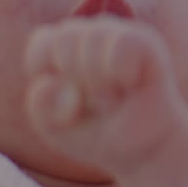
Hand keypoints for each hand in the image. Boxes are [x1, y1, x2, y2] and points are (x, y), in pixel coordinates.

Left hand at [25, 18, 187, 179]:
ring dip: (98, 79)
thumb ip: (39, 106)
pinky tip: (130, 87)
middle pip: (64, 37)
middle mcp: (98, 34)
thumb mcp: (56, 129)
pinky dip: (120, 71)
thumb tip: (55, 81)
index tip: (68, 99)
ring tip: (113, 98)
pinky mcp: (148, 44)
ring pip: (93, 35)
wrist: (146, 151)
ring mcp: (124, 36)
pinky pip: (122, 42)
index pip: (44, 40)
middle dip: (73, 78)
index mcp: (72, 47)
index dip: (46, 72)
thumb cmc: (102, 134)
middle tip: (96, 102)